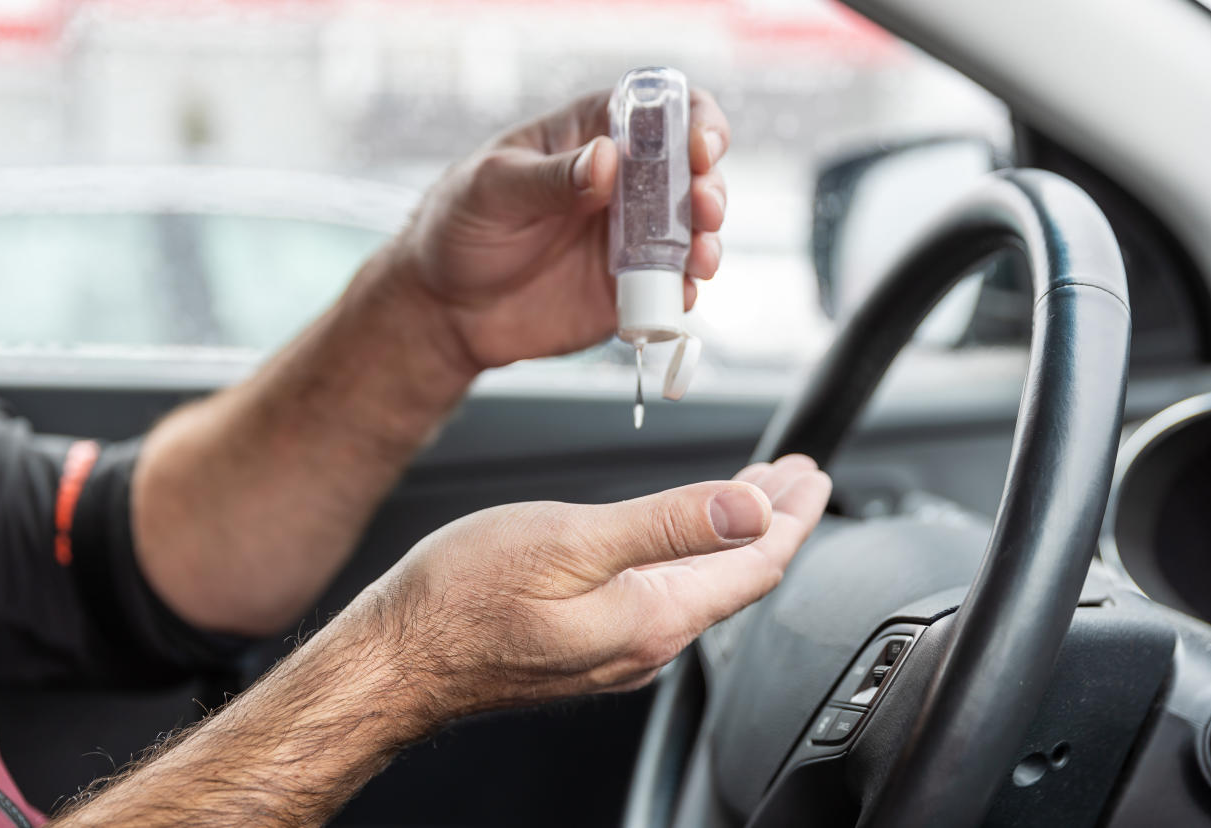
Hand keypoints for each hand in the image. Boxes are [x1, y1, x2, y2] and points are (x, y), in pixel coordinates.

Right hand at [355, 455, 829, 718]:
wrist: (397, 659)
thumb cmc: (463, 599)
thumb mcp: (571, 542)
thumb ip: (667, 526)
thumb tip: (750, 512)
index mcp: (653, 617)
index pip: (755, 564)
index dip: (792, 516)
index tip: (813, 475)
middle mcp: (645, 643)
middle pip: (735, 574)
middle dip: (771, 519)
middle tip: (796, 476)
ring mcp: (616, 648)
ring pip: (700, 584)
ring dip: (732, 533)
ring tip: (753, 494)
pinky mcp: (587, 645)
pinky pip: (665, 594)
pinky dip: (689, 552)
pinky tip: (683, 535)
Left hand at [387, 87, 730, 370]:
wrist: (445, 307)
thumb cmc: (460, 226)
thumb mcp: (494, 189)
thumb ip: (551, 177)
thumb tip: (607, 159)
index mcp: (592, 136)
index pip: (660, 112)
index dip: (694, 121)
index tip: (700, 148)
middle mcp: (622, 184)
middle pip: (691, 173)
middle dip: (711, 186)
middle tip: (704, 208)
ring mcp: (629, 238)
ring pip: (693, 231)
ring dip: (708, 240)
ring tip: (700, 257)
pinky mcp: (628, 288)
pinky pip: (671, 286)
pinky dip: (686, 289)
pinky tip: (681, 292)